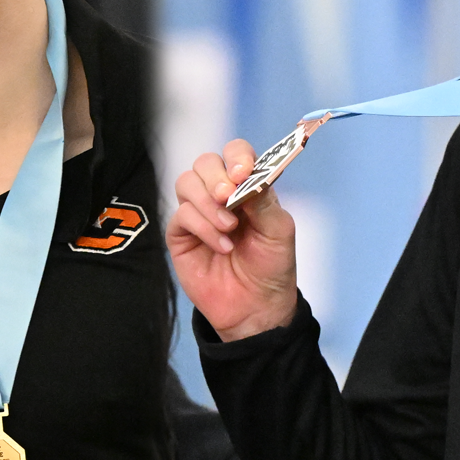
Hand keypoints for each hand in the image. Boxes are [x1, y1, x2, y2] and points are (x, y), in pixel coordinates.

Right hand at [167, 139, 299, 341]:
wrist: (256, 307)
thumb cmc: (271, 266)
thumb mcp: (279, 231)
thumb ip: (263, 201)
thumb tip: (246, 177)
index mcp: (247, 186)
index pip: (235, 153)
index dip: (237, 156)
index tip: (243, 172)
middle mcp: (220, 194)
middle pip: (205, 162)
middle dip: (216, 176)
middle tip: (229, 197)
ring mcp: (198, 213)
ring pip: (186, 182)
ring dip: (208, 203)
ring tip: (229, 228)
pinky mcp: (181, 235)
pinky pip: (181, 215)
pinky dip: (203, 227)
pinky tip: (222, 246)